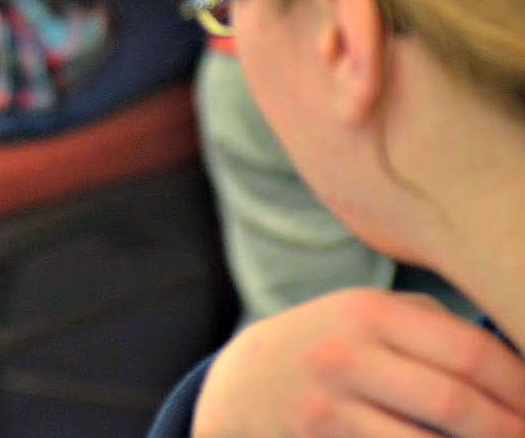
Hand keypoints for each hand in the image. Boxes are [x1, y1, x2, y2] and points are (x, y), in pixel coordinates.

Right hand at [192, 288, 524, 437]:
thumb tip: (517, 360)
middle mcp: (345, 354)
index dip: (521, 387)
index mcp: (367, 311)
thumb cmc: (327, 347)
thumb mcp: (364, 316)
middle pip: (456, 404)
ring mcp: (328, 407)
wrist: (240, 386)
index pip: (469, 351)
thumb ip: (430, 325)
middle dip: (512, 431)